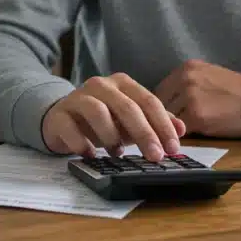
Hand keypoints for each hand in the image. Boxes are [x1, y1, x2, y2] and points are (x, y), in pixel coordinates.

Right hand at [41, 72, 186, 160]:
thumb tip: (181, 128)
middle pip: (127, 106)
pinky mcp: (59, 114)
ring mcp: (77, 98)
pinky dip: (82, 143)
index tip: (172, 148)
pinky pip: (70, 127)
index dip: (163, 125)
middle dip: (144, 133)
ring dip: (111, 135)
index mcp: (122, 84)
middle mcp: (100, 85)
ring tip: (118, 154)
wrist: (60, 119)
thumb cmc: (101, 120)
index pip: (148, 101)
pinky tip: (90, 154)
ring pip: (97, 111)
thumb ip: (155, 122)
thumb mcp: (131, 120)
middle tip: (155, 156)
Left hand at [153, 59, 240, 137]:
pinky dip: (185, 133)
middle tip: (172, 124)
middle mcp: (185, 79)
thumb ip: (185, 82)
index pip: (160, 89)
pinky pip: (181, 129)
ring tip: (185, 128)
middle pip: (161, 104)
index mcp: (187, 68)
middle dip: (166, 115)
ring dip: (174, 125)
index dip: (162, 104)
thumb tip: (165, 98)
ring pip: (170, 117)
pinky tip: (196, 132)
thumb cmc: (235, 91)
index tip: (167, 113)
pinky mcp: (197, 117)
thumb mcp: (207, 74)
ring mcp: (190, 98)